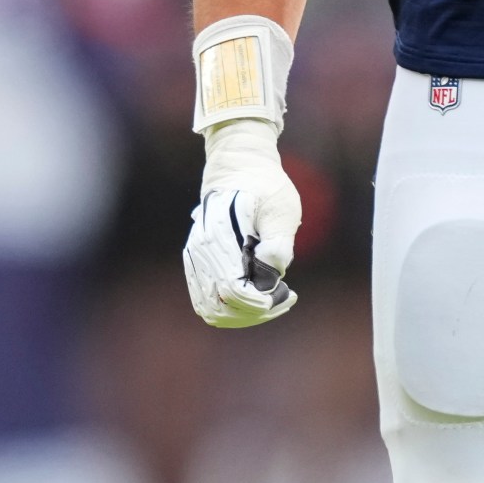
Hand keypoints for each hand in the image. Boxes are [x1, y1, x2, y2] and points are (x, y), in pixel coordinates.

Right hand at [182, 117, 301, 325]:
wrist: (238, 167)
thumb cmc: (265, 186)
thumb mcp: (281, 208)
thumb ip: (278, 242)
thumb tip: (270, 274)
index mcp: (221, 236)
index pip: (233, 289)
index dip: (260, 302)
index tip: (287, 293)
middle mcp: (201, 250)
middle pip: (220, 306)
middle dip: (255, 312)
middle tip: (285, 298)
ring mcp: (195, 259)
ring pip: (210, 309)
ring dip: (242, 315)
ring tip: (273, 301)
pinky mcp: (197, 264)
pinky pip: (207, 301)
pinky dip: (231, 308)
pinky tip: (257, 298)